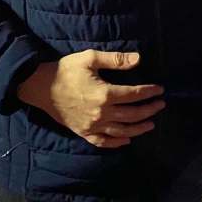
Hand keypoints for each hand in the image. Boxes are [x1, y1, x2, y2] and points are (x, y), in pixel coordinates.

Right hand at [17, 50, 164, 148]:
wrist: (40, 87)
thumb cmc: (66, 70)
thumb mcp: (90, 58)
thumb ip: (115, 60)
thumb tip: (138, 59)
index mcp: (104, 94)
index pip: (134, 95)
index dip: (149, 92)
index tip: (160, 89)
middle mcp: (101, 113)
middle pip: (132, 115)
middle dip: (149, 110)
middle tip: (161, 105)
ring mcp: (92, 126)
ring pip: (121, 131)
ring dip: (139, 128)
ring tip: (151, 124)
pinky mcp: (83, 133)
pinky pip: (103, 142)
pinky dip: (117, 143)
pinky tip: (127, 140)